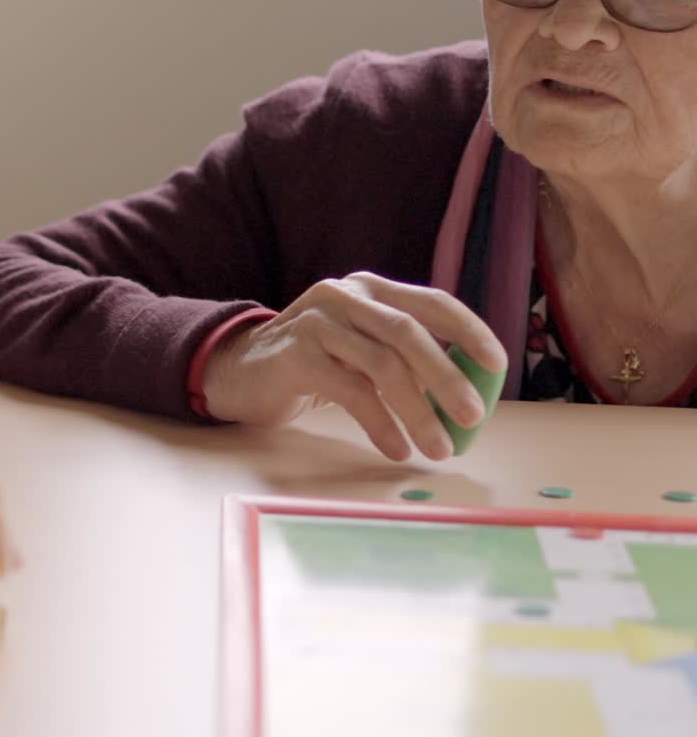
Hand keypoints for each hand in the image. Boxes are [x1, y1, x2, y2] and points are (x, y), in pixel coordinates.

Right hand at [202, 272, 506, 460]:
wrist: (239, 370)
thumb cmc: (315, 364)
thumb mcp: (361, 349)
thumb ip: (404, 359)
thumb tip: (467, 398)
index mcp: (372, 289)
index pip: (432, 301)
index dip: (469, 331)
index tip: (497, 365)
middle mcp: (346, 294)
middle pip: (409, 332)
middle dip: (448, 376)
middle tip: (474, 416)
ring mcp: (318, 320)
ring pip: (381, 363)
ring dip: (417, 410)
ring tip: (439, 448)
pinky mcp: (295, 353)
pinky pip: (349, 390)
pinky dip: (379, 423)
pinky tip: (395, 448)